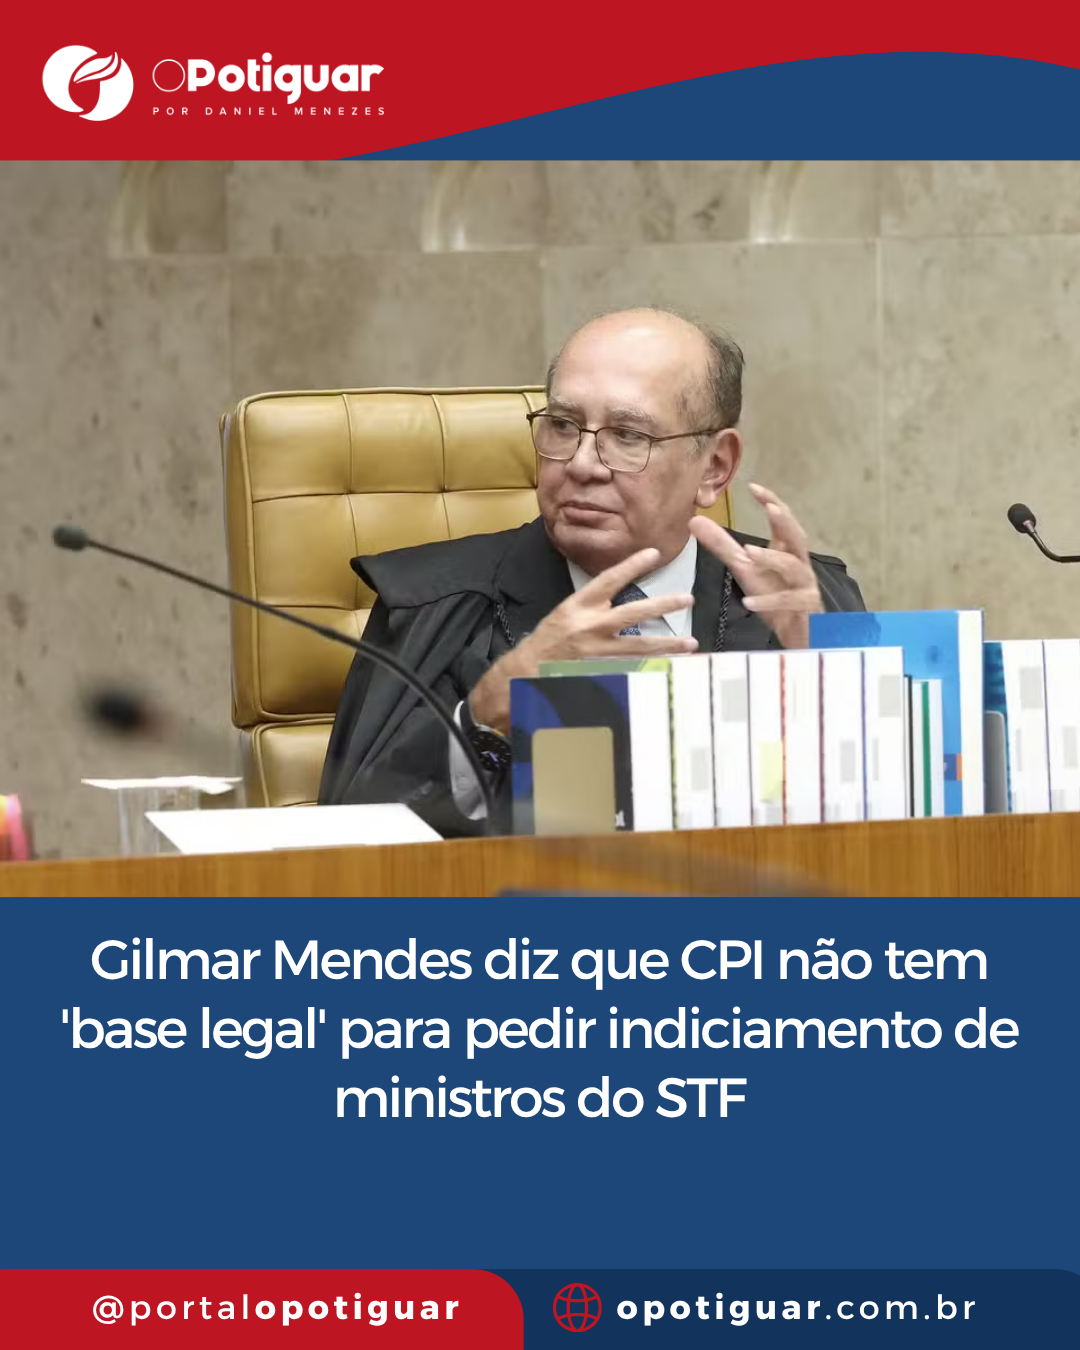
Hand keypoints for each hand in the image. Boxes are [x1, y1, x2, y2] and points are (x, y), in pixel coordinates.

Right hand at [469, 547, 697, 734]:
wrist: (525, 671)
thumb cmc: (548, 639)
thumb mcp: (566, 612)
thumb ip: (594, 604)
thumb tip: (625, 593)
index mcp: (578, 605)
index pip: (610, 580)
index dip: (632, 565)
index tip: (654, 553)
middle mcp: (589, 626)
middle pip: (633, 613)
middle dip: (662, 605)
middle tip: (687, 598)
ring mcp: (596, 652)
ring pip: (639, 646)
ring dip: (667, 645)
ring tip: (690, 643)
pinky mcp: (600, 672)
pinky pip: (632, 668)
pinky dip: (651, 668)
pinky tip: (671, 668)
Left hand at [690, 482, 822, 648]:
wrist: (797, 635)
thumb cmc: (774, 598)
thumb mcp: (744, 570)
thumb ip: (722, 546)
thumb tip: (695, 521)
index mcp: (786, 551)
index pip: (783, 521)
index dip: (772, 503)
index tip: (754, 487)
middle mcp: (799, 564)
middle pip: (798, 537)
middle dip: (786, 522)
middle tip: (771, 508)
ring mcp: (804, 586)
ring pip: (794, 568)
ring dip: (772, 559)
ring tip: (749, 553)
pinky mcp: (804, 609)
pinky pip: (788, 603)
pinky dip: (768, 602)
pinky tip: (748, 603)